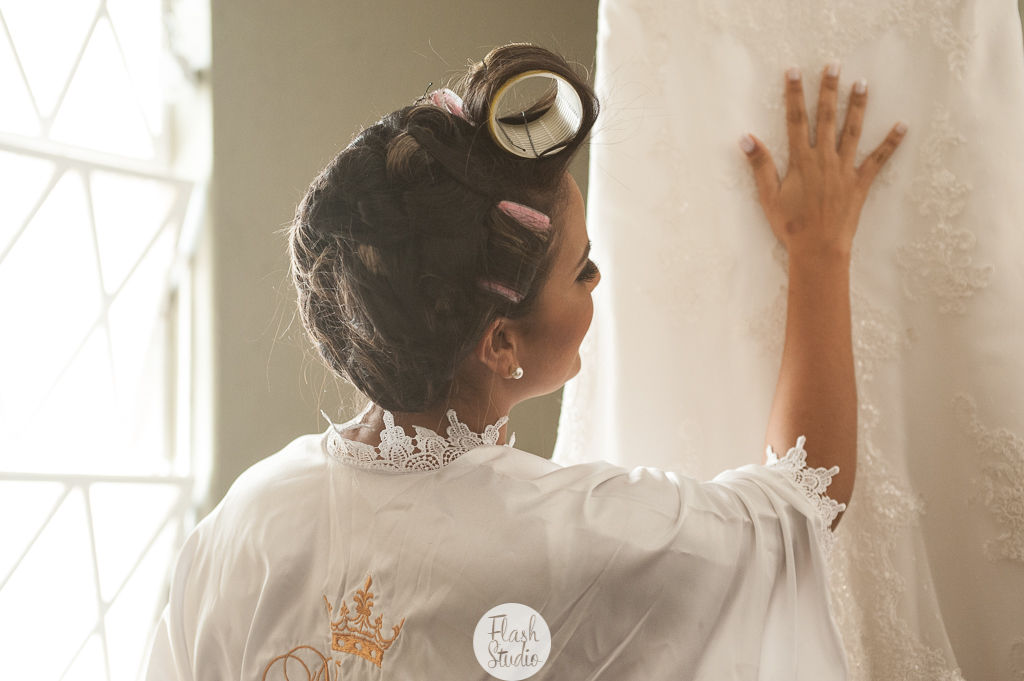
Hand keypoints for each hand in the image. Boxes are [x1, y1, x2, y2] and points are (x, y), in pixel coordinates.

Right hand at [741, 64, 906, 258]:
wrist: (818, 249)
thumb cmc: (791, 226)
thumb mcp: (768, 196)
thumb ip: (760, 165)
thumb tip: (746, 139)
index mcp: (801, 161)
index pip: (795, 120)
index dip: (794, 95)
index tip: (794, 72)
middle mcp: (824, 159)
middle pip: (826, 117)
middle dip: (828, 90)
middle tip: (833, 66)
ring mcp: (844, 169)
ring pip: (852, 131)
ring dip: (857, 106)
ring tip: (861, 84)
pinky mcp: (860, 183)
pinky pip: (878, 160)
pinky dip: (890, 143)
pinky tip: (902, 126)